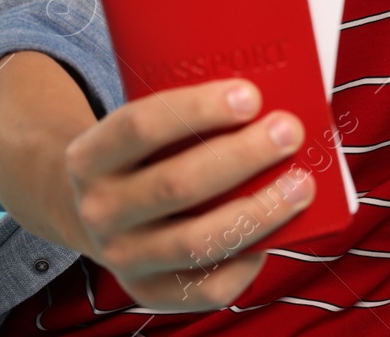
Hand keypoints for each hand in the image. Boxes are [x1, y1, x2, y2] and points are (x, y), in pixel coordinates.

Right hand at [60, 77, 315, 309]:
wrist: (92, 213)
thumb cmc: (140, 158)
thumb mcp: (139, 131)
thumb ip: (186, 118)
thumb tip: (268, 106)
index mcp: (88, 158)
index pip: (140, 126)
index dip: (197, 109)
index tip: (251, 95)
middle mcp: (99, 211)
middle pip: (176, 184)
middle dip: (242, 156)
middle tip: (288, 132)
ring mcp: (122, 258)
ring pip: (197, 241)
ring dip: (259, 211)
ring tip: (301, 184)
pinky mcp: (150, 293)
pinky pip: (208, 288)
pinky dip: (247, 262)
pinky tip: (274, 236)